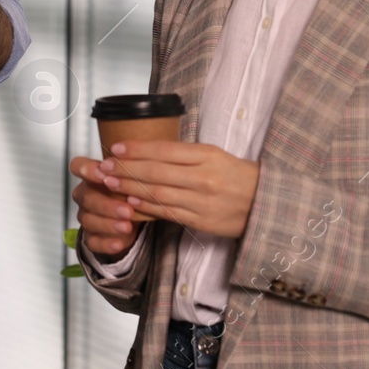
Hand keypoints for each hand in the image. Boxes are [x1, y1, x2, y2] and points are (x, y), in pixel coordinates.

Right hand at [70, 155, 140, 257]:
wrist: (137, 218)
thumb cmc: (131, 193)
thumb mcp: (133, 181)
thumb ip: (129, 175)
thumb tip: (134, 167)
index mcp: (92, 176)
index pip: (78, 166)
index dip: (87, 170)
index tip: (105, 175)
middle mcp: (85, 195)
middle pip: (86, 198)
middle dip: (107, 205)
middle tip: (128, 210)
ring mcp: (86, 216)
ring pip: (88, 220)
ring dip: (108, 225)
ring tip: (127, 227)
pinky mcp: (91, 237)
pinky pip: (92, 241)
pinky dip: (106, 243)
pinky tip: (119, 243)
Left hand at [101, 140, 260, 238]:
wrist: (264, 203)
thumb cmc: (234, 175)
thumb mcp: (214, 155)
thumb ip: (184, 154)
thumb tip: (147, 151)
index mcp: (207, 155)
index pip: (164, 149)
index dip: (137, 149)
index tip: (116, 148)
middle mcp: (203, 177)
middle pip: (157, 171)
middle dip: (126, 169)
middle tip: (104, 166)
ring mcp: (202, 201)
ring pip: (158, 193)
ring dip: (130, 188)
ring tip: (111, 184)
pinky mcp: (201, 221)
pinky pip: (168, 212)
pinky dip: (147, 207)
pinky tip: (131, 203)